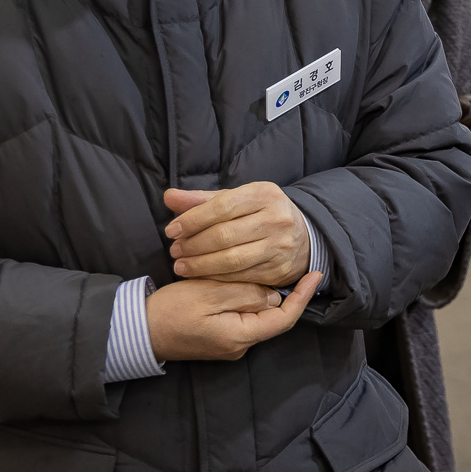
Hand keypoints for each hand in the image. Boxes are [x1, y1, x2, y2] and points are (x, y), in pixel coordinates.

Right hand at [145, 273, 321, 363]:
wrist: (137, 332)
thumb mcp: (208, 294)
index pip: (284, 318)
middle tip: (288, 263)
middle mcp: (239, 345)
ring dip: (259, 291)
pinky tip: (239, 278)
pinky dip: (243, 297)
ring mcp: (228, 343)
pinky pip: (241, 315)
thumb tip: (274, 293)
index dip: (302, 296)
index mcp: (240, 337)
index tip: (315, 274)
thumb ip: (244, 292)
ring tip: (261, 265)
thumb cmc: (169, 312)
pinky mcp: (218, 337)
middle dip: (281, 290)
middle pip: (271, 315)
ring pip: (256, 313)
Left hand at [164, 184, 310, 287]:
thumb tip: (169, 197)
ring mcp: (279, 246)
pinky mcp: (278, 269)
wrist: (301, 236)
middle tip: (175, 251)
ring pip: (231, 260)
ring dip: (200, 265)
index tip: (172, 231)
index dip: (192, 220)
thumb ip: (201, 200)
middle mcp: (276, 218)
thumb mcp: (236, 200)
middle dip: (193, 245)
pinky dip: (215, 277)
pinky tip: (200, 275)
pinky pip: (240, 276)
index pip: (221, 207)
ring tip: (181, 266)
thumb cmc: (259, 214)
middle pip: (224, 235)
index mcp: (264, 194)